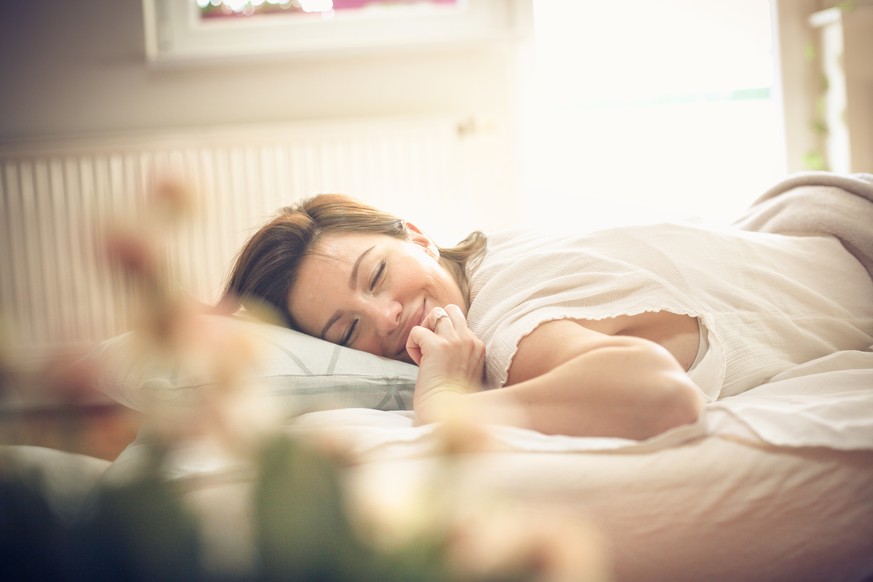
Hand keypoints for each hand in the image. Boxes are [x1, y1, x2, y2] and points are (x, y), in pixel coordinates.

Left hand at [405, 304, 484, 421]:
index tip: (441, 359)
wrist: (446, 415)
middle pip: (449, 310)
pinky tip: (418, 363)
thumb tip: (438, 339)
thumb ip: (458, 352)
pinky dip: (412, 345)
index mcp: (479, 346)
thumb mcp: (463, 370)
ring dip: (424, 331)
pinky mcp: (437, 346)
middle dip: (435, 323)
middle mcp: (469, 340)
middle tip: (429, 345)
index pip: (459, 322)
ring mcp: (455, 341)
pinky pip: (417, 331)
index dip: (444, 336)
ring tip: (424, 353)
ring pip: (435, 314)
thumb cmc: (451, 399)